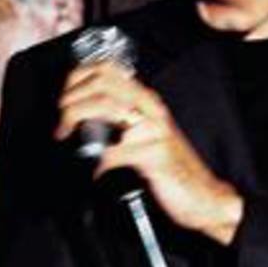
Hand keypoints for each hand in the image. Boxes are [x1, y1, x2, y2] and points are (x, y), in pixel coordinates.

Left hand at [54, 61, 244, 244]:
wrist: (204, 197)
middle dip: (72, 101)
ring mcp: (155, 131)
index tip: (64, 101)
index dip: (76, 80)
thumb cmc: (172, 171)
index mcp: (146, 102)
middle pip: (101, 82)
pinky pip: (114, 151)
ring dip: (77, 120)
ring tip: (70, 138)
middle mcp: (151, 110)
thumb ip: (119, 123)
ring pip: (106, 105)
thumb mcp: (143, 137)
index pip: (105, 70)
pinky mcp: (155, 155)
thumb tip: (80, 118)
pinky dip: (98, 163)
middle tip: (64, 123)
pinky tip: (97, 171)